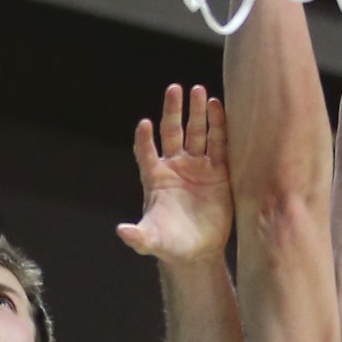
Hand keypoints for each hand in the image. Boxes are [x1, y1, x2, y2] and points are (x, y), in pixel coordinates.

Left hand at [117, 85, 231, 264]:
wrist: (196, 252)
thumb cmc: (169, 244)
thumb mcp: (151, 240)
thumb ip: (138, 236)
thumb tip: (122, 232)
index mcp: (155, 178)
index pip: (145, 151)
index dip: (144, 139)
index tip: (144, 125)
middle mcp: (175, 167)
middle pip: (172, 132)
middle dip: (173, 111)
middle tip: (175, 89)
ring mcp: (197, 167)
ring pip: (197, 133)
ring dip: (198, 113)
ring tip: (199, 91)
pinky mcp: (219, 173)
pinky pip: (219, 146)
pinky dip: (220, 128)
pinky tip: (220, 108)